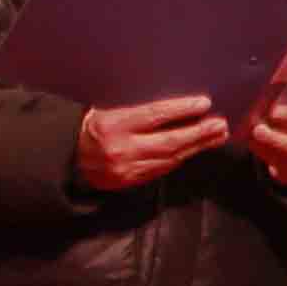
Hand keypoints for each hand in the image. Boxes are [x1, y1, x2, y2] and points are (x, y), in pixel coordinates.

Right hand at [70, 93, 225, 191]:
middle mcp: (120, 149)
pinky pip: (161, 169)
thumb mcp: (107, 110)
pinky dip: (180, 158)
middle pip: (168, 141)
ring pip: (169, 158)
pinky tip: (195, 150)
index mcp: (112, 125)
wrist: (65, 157)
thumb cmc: (90, 127)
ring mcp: (125, 169)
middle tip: (221, 124)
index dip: (181, 109)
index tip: (204, 103)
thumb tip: (177, 105)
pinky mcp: (129, 182)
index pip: (154, 115)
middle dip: (198, 133)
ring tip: (217, 136)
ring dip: (196, 147)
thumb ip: (137, 110)